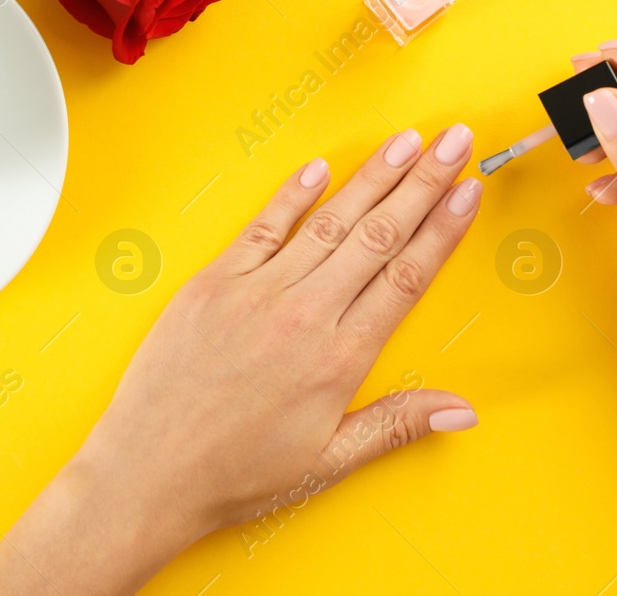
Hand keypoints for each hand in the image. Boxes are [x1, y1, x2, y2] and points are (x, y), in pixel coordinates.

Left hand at [0, 126, 482, 595]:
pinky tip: (320, 166)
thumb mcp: (327, 461)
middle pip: (378, 235)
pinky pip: (262, 227)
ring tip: (406, 141)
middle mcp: (302, 316)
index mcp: (337, 360)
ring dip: (371, 176)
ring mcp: (255, 293)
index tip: (468, 192)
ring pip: (328, 221)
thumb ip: (397, 425)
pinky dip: (292, 194)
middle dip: (423, 182)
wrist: (148, 474)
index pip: (406, 277)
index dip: (443, 229)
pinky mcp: (212, 284)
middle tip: (455, 142)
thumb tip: (462, 409)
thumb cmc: (234, 475)